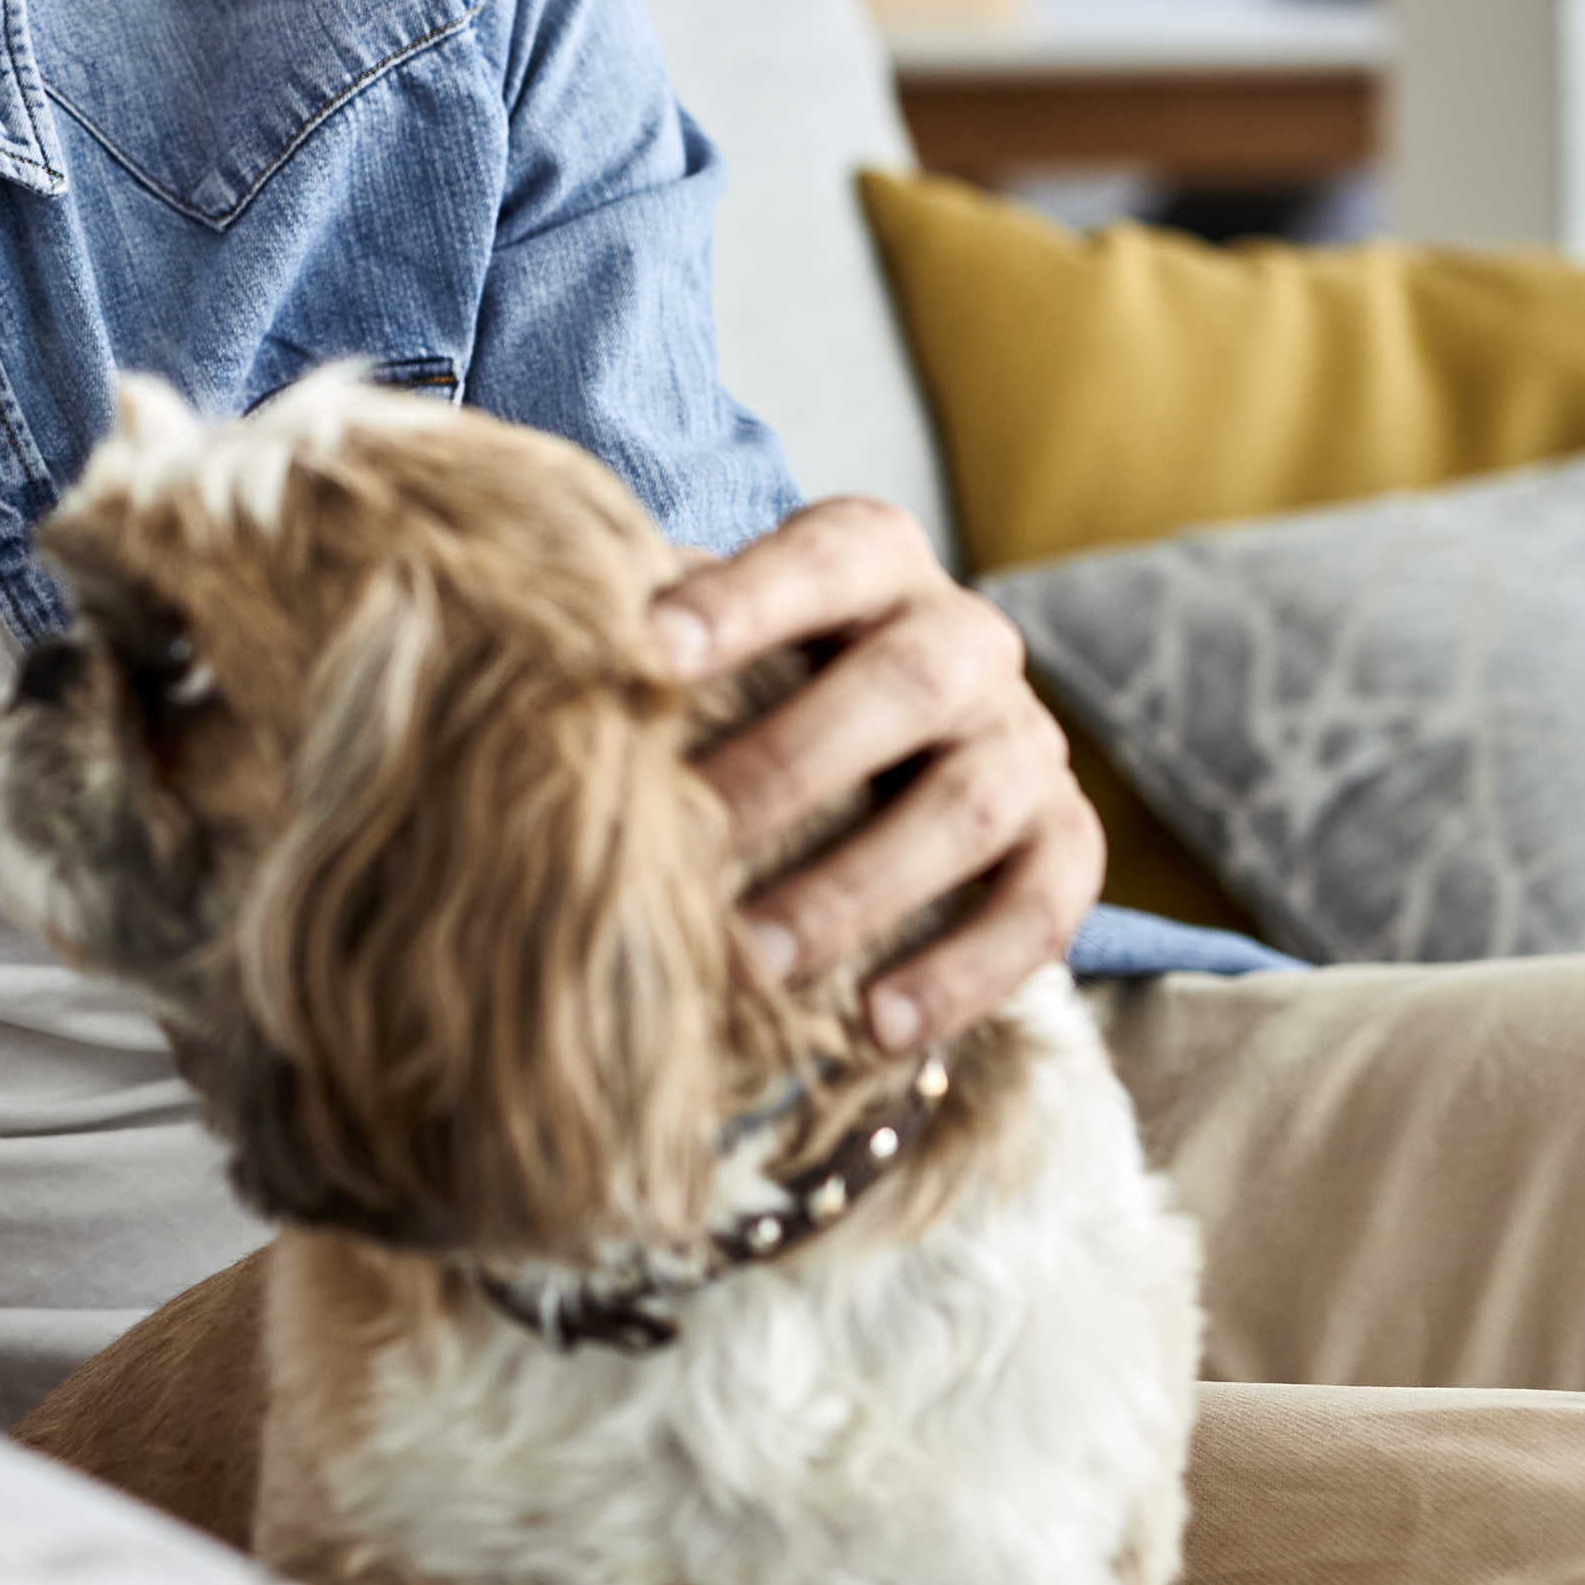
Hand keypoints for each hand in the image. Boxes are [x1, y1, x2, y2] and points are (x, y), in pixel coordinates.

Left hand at [657, 498, 1100, 1052]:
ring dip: (854, 890)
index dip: (744, 599)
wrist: (885, 749)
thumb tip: (521, 655)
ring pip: (967, 807)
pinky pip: (1042, 908)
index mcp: (875, 563)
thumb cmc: (757, 685)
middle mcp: (967, 640)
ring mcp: (1026, 741)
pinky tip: (875, 1028)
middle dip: (791, 767)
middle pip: (905, 684)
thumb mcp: (711, 641)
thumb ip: (649, 636)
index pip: (826, 557)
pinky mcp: (1064, 840)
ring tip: (751, 964)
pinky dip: (963, 972)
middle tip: (689, 843)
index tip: (646, 652)